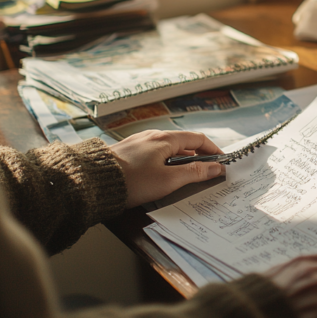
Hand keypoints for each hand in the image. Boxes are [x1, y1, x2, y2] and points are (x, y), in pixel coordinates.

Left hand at [109, 130, 223, 207]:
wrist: (94, 181)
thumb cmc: (132, 181)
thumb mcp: (168, 180)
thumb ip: (195, 173)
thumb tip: (216, 168)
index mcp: (165, 139)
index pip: (198, 139)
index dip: (213, 150)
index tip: (222, 162)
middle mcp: (153, 136)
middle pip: (184, 143)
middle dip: (198, 157)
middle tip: (207, 172)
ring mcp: (140, 142)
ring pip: (169, 149)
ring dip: (182, 161)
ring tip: (187, 177)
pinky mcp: (130, 151)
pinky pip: (156, 153)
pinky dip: (167, 162)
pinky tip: (163, 176)